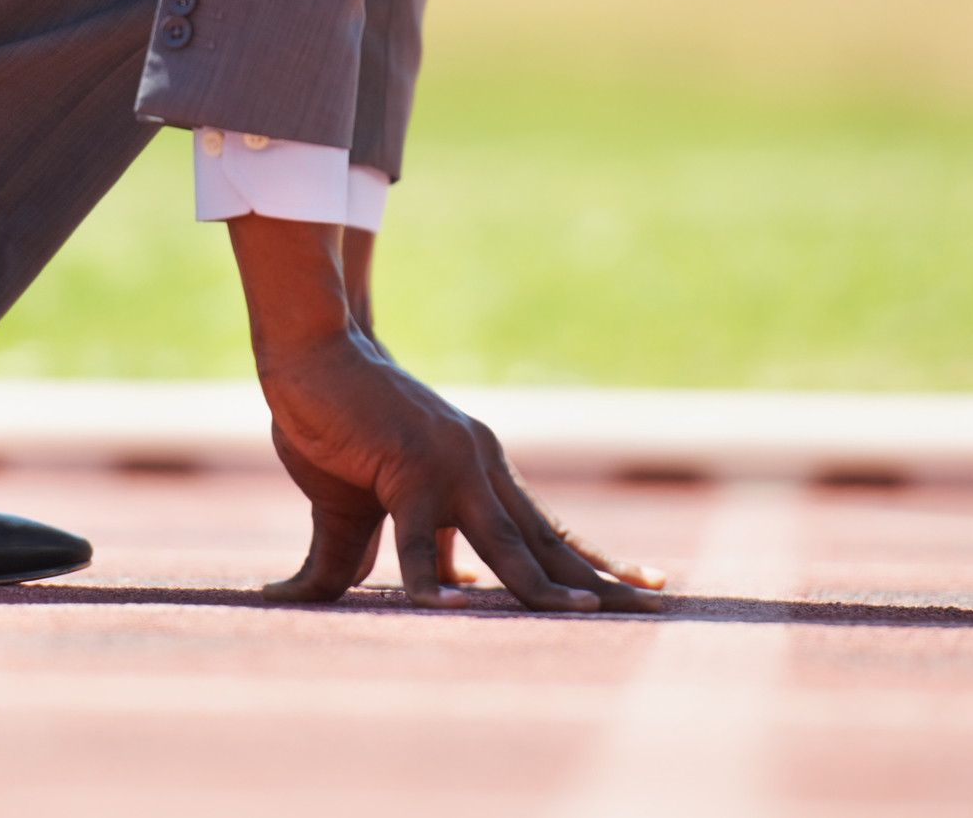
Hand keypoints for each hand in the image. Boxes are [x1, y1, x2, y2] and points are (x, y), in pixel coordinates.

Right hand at [335, 226, 665, 592]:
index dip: (592, 560)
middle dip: (599, 575)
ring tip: (581, 614)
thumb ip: (404, 549)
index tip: (643, 583)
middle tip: (656, 601)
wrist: (316, 358)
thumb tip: (436, 596)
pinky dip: (427, 573)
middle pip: (547, 537)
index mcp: (482, 474)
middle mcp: (481, 467)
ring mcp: (451, 466)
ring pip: (503, 540)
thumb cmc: (342, 425)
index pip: (547, 529)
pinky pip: (417, 533)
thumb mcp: (374, 504)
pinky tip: (442, 608)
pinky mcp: (406, 467)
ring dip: (541, 582)